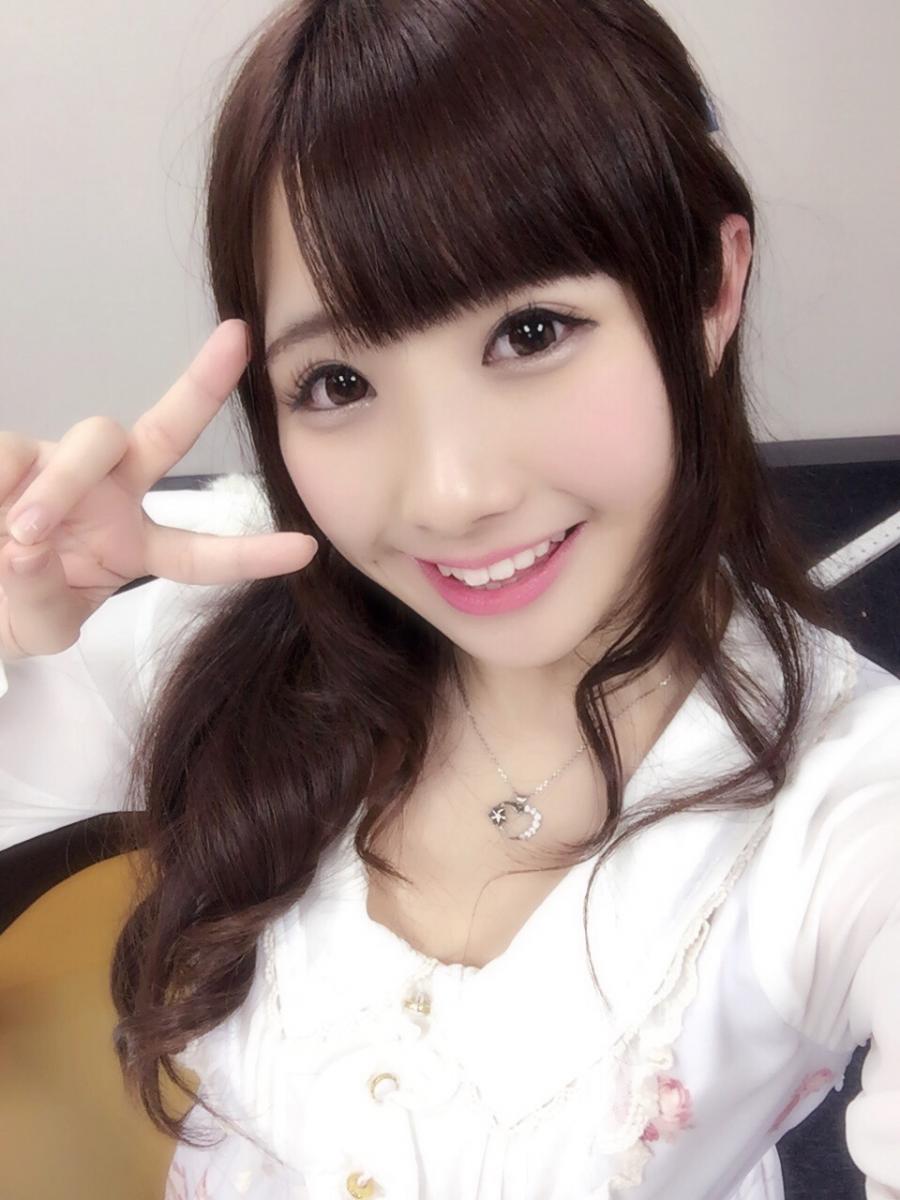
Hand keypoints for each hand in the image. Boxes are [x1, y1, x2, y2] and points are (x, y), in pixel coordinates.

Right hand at [0, 320, 316, 660]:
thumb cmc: (12, 607)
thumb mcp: (41, 627)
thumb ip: (44, 603)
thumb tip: (27, 545)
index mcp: (136, 544)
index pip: (201, 552)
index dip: (250, 553)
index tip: (306, 549)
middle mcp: (110, 493)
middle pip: (164, 435)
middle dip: (206, 384)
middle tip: (236, 341)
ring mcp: (63, 465)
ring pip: (93, 441)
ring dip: (61, 489)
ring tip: (21, 537)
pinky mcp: (12, 453)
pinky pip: (14, 454)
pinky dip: (3, 487)